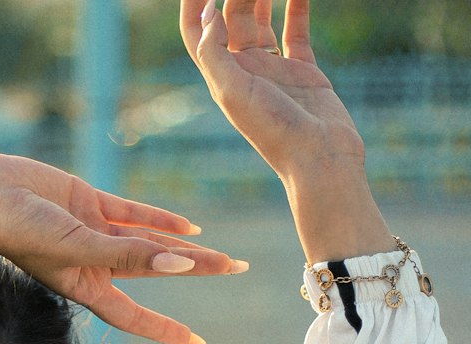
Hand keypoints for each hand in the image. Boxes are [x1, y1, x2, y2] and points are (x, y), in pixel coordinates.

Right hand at [0, 156, 248, 343]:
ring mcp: (95, 233)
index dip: (167, 329)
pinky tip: (188, 227)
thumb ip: (129, 254)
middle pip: (157, 272)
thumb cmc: (19, 231)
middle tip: (239, 269)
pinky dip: (160, 220)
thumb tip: (180, 261)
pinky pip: (133, 214)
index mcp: (87, 286)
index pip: (137, 316)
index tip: (197, 340)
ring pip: (150, 242)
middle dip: (198, 272)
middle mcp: (95, 264)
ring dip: (184, 246)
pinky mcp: (90, 203)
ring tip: (221, 253)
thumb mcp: (78, 246)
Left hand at [179, 0, 393, 260]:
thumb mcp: (233, 93)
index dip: (193, 4)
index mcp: (222, 78)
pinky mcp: (303, 71)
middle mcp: (244, 72)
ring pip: (262, 18)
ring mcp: (274, 70)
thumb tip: (208, 11)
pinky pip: (296, 30)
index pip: (198, 33)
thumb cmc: (274, 132)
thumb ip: (215, 52)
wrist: (320, 158)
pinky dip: (297, 5)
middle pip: (231, 17)